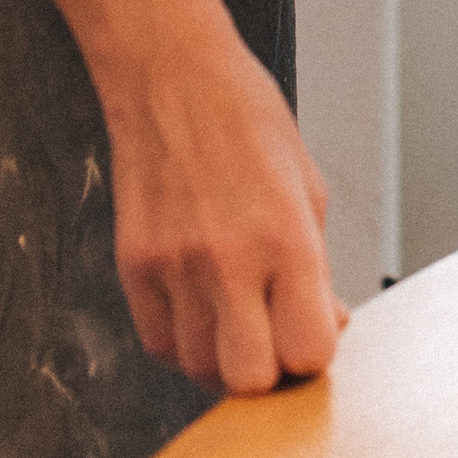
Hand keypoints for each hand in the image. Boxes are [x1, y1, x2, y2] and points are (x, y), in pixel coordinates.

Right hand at [102, 4, 346, 393]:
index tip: (310, 333)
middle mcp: (227, 260)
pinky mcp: (133, 268)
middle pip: (249, 381)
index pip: (308, 351)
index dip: (314, 353)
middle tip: (272, 339)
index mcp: (285, 236)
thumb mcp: (308, 187)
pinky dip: (182, 339)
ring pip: (198, 369)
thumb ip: (316, 269)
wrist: (172, 76)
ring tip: (235, 315)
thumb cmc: (248, 121)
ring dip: (222, 357)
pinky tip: (199, 304)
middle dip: (268, 372)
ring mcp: (174, 268)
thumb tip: (324, 329)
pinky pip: (159, 344)